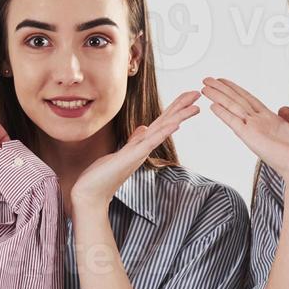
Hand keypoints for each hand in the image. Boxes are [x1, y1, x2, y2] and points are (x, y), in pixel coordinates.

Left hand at [70, 90, 198, 209]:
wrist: (90, 194)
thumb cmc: (102, 176)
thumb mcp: (120, 152)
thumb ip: (134, 140)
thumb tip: (143, 128)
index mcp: (141, 144)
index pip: (161, 122)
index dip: (174, 108)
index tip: (188, 96)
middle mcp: (144, 148)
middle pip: (166, 123)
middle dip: (181, 108)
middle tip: (198, 94)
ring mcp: (139, 152)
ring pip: (162, 131)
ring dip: (179, 118)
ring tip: (194, 107)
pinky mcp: (131, 157)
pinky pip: (150, 142)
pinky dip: (163, 133)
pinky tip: (175, 125)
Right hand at [201, 77, 288, 190]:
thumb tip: (284, 109)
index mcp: (273, 122)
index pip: (250, 101)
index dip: (237, 90)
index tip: (225, 83)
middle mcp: (261, 125)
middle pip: (237, 101)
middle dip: (222, 90)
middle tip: (207, 80)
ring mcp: (255, 130)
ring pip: (233, 107)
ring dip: (218, 96)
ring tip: (205, 85)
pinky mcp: (251, 137)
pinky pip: (234, 122)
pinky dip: (223, 113)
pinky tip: (212, 105)